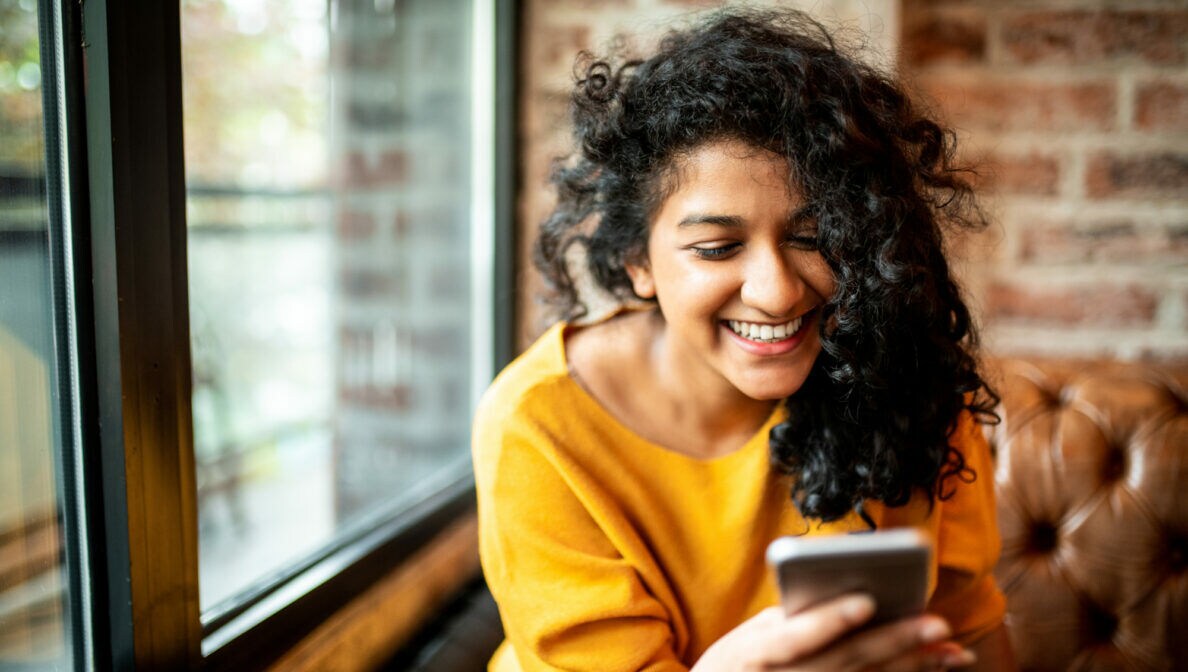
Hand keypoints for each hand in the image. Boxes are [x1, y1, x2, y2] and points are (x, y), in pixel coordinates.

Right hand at [692, 593, 976, 671]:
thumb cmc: (734, 667)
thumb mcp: (746, 641)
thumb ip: (787, 621)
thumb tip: (839, 601)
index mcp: (756, 655)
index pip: (796, 637)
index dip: (831, 620)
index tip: (867, 601)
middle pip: (846, 661)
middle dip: (895, 642)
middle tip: (937, 623)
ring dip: (913, 666)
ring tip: (951, 650)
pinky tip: (933, 667)